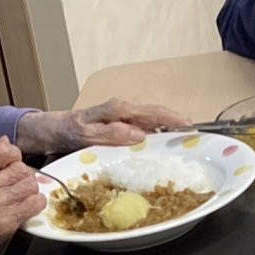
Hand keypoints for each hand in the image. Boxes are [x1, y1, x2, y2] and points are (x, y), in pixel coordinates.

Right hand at [0, 135, 44, 254]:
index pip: (3, 151)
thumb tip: (5, 141)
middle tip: (16, 183)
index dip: (13, 156)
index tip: (10, 165)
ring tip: (20, 195)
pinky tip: (27, 205)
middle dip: (23, 174)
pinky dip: (36, 203)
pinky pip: (34, 204)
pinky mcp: (5, 222)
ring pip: (30, 185)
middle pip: (20, 168)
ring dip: (29, 189)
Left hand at [17, 99, 186, 159]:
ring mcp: (126, 116)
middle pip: (158, 115)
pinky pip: (146, 128)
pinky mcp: (125, 124)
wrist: (57, 129)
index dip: (173, 118)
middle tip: (197, 135)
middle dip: (178, 123)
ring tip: (189, 141)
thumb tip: (139, 134)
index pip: (153, 112)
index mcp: (119, 109)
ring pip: (154, 121)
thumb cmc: (70, 130)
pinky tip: (167, 145)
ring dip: (171, 130)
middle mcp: (126, 109)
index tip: (189, 126)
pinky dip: (159, 135)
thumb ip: (112, 134)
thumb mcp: (87, 134)